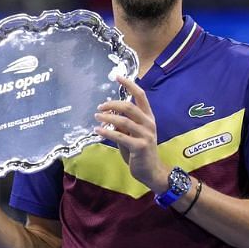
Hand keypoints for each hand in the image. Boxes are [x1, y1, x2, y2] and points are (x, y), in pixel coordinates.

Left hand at [94, 76, 168, 192]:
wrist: (151, 170)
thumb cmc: (139, 151)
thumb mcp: (132, 133)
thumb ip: (123, 123)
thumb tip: (108, 111)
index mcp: (148, 117)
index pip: (140, 95)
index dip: (129, 84)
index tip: (117, 76)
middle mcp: (149, 123)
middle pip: (130, 106)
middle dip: (112, 104)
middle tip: (100, 107)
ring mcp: (146, 135)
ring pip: (124, 121)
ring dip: (108, 117)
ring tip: (97, 117)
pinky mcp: (140, 147)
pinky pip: (120, 136)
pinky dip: (107, 132)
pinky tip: (98, 130)